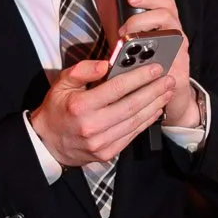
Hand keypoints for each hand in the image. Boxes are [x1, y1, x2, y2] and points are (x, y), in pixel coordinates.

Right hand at [29, 58, 171, 167]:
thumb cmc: (57, 109)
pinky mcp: (108, 153)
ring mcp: (101, 143)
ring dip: (154, 106)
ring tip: (166, 92)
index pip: (116, 89)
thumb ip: (82, 71)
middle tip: (169, 80)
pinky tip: (156, 109)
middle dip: (153, 91)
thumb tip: (106, 64)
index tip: (155, 68)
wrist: (48, 143)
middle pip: (131, 106)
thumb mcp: (61, 84)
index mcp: (80, 106)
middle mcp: (92, 126)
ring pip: (135, 122)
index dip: (139, 78)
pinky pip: (132, 135)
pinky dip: (147, 121)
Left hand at [118, 0, 197, 128]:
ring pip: (172, 36)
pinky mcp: (179, 73)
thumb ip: (132, 37)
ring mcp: (180, 54)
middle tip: (124, 31)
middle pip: (167, 15)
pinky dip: (152, 66)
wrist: (172, 96)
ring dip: (147, 39)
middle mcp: (177, 38)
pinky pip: (169, 65)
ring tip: (130, 50)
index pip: (165, 3)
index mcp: (166, 28)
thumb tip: (110, 30)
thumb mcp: (142, 48)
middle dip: (141, 19)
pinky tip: (138, 69)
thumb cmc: (151, 70)